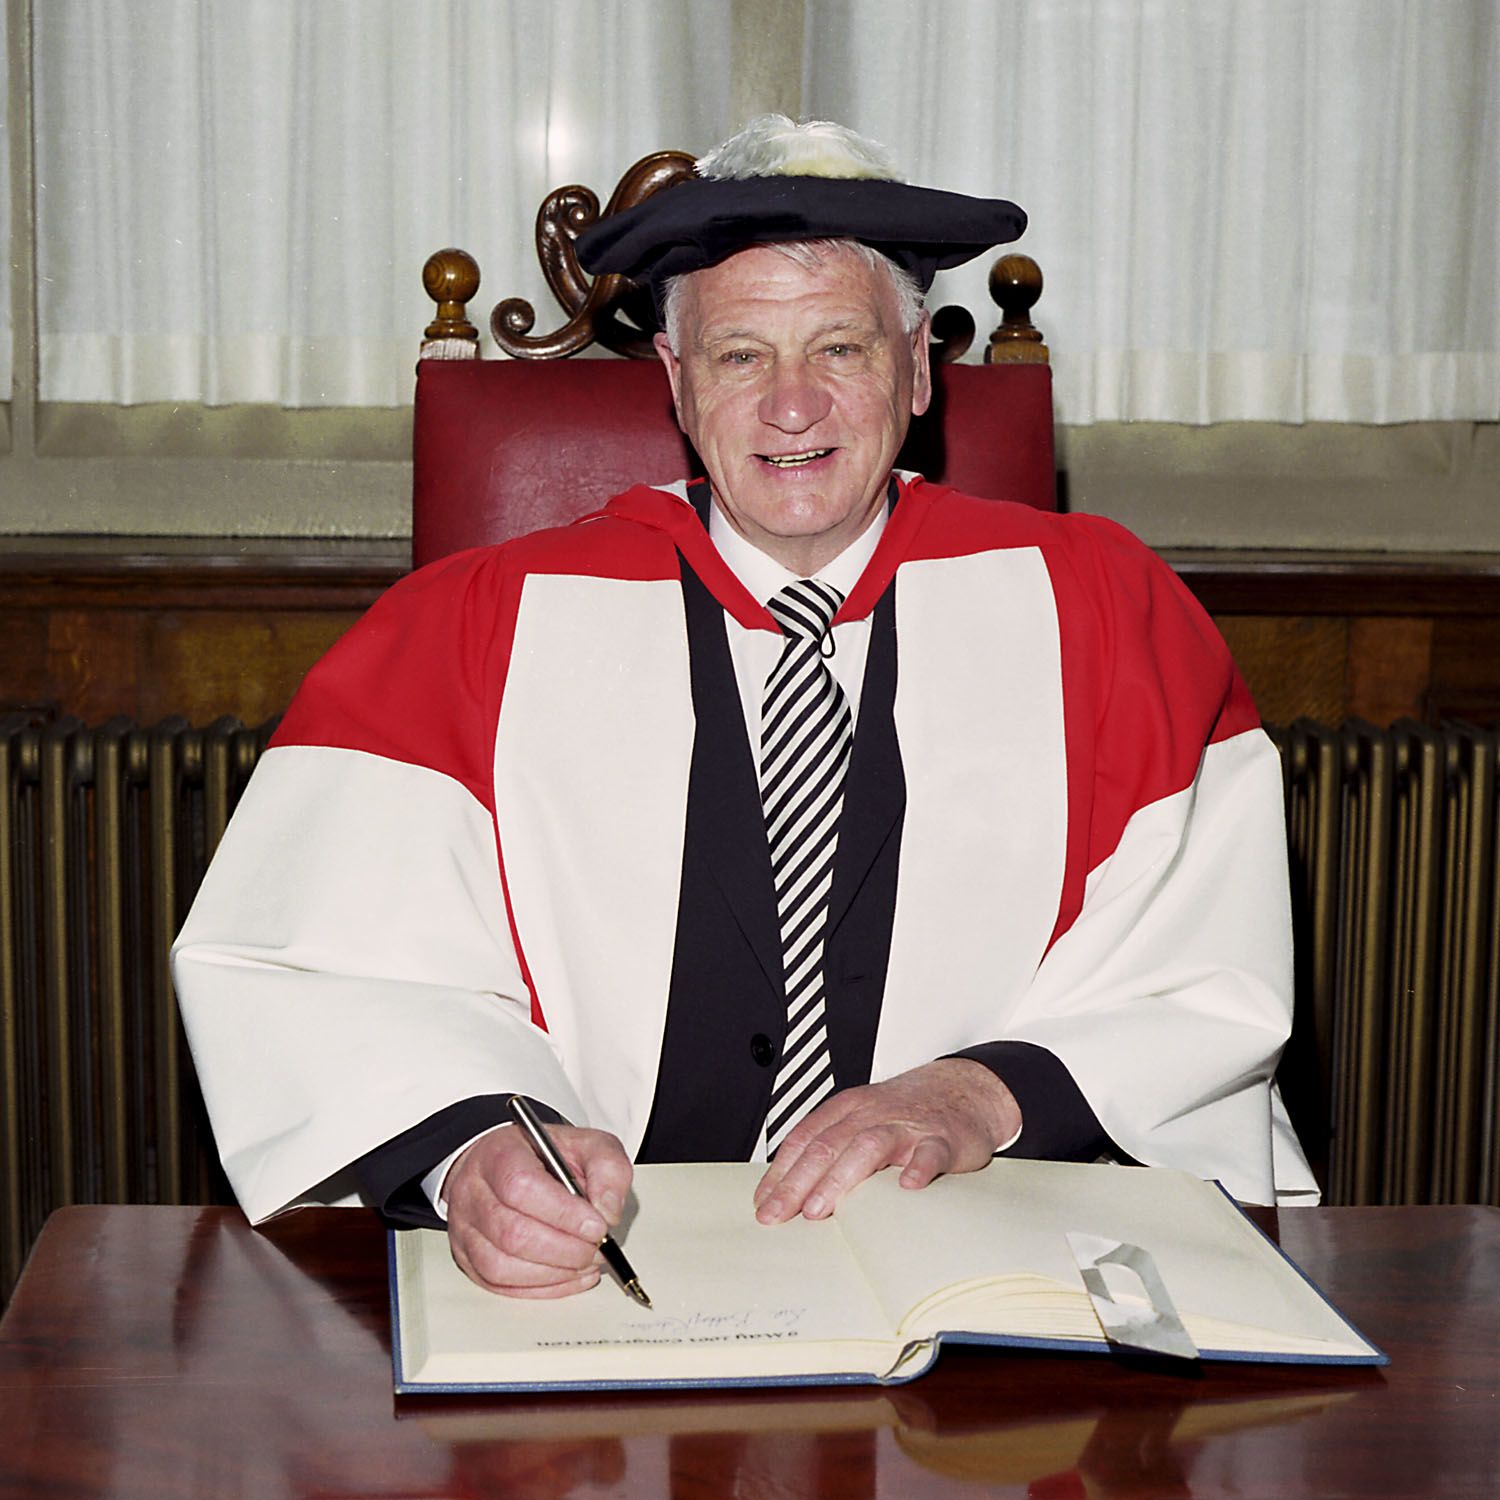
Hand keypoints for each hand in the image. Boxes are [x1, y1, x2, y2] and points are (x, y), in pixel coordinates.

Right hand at [444, 1122, 632, 1297]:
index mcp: (500, 1155)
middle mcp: (474, 1192)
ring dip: (554, 1273)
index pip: (522, 1186)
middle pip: (511, 1233)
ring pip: (501, 1266)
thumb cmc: (544, 1156)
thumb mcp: (586, 1144)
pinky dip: (541, 1288)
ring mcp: (466, 1229)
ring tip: (585, 1263)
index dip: (563, 1213)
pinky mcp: (468, 1259)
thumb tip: (608, 1211)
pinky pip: (500, 1286)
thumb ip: (607, 1169)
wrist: (508, 1165)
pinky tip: (569, 1276)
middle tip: (597, 1249)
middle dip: (565, 1249)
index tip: (597, 1226)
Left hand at [753, 1059, 1020, 1223]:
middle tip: (777, 1215)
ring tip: (820, 1208)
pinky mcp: (942, 1139)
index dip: (780, 1172)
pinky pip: (929, 1153)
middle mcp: (872, 1114)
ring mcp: (906, 1126)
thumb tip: (792, 1191)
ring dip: (840, 1178)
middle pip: (827, 1146)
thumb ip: (832, 1149)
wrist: (963, 1090)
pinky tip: (908, 1186)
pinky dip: (918, 1168)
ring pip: (868, 1147)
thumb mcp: (862, 1120)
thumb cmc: (906, 1113)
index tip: (762, 1203)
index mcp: (848, 1110)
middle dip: (797, 1183)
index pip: (804, 1139)